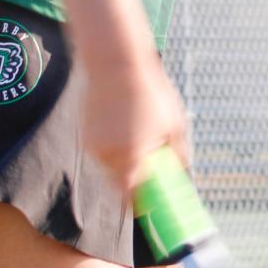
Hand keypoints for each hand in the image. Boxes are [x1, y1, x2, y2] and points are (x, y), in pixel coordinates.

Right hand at [78, 54, 189, 197]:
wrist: (116, 63)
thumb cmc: (150, 91)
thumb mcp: (174, 124)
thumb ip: (178, 153)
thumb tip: (182, 171)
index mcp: (132, 157)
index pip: (132, 198)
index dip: (143, 204)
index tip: (153, 205)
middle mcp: (109, 156)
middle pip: (121, 184)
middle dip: (136, 181)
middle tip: (153, 169)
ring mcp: (94, 146)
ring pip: (111, 167)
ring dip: (124, 163)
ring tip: (140, 135)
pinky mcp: (85, 135)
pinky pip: (102, 152)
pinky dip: (113, 148)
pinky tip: (125, 126)